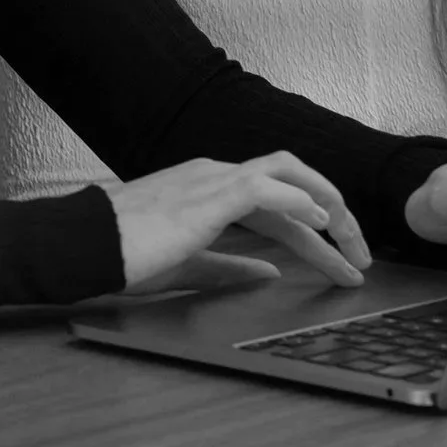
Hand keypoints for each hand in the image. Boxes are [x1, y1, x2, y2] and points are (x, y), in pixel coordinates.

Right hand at [105, 152, 372, 294]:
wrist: (86, 245)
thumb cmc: (124, 255)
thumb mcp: (187, 266)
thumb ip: (229, 267)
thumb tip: (270, 272)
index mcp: (210, 190)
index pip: (277, 206)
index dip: (314, 235)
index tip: (340, 263)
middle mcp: (217, 175)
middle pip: (293, 184)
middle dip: (334, 214)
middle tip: (360, 254)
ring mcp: (213, 179)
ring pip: (289, 177)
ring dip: (327, 207)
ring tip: (353, 241)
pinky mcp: (209, 193)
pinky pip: (266, 188)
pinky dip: (298, 201)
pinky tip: (321, 221)